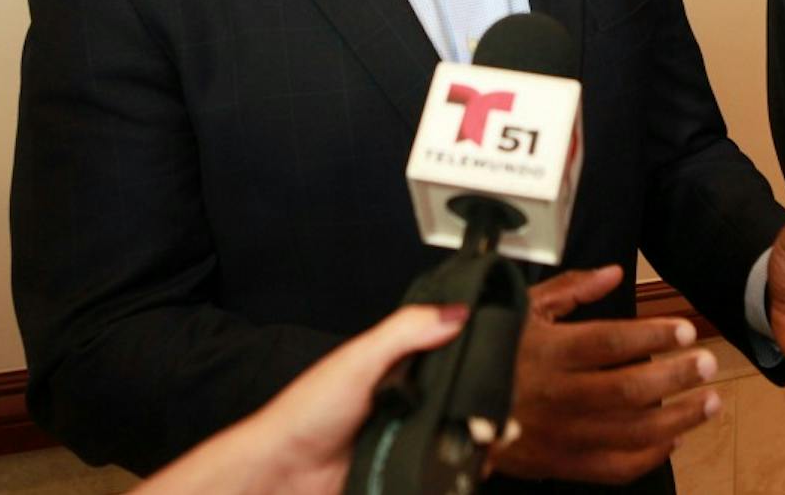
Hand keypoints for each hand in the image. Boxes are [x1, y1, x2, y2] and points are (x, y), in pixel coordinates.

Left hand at [136, 304, 466, 494]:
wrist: (282, 473)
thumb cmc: (306, 412)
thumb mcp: (359, 359)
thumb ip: (406, 332)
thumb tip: (457, 311)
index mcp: (400, 366)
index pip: (453, 355)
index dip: (481, 362)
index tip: (503, 370)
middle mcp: (408, 401)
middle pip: (463, 401)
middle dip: (487, 411)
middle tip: (497, 421)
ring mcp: (408, 438)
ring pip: (458, 439)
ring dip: (476, 444)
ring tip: (486, 445)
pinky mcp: (405, 470)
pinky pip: (440, 471)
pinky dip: (455, 472)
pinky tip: (465, 470)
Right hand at [489, 265, 721, 484]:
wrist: (445, 408)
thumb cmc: (489, 349)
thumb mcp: (522, 308)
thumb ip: (570, 290)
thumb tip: (613, 273)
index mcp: (546, 351)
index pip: (609, 342)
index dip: (652, 335)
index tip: (685, 330)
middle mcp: (555, 395)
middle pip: (628, 389)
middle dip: (676, 376)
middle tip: (708, 363)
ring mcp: (558, 435)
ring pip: (630, 432)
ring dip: (678, 418)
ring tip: (709, 400)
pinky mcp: (557, 464)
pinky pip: (613, 467)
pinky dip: (650, 455)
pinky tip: (675, 437)